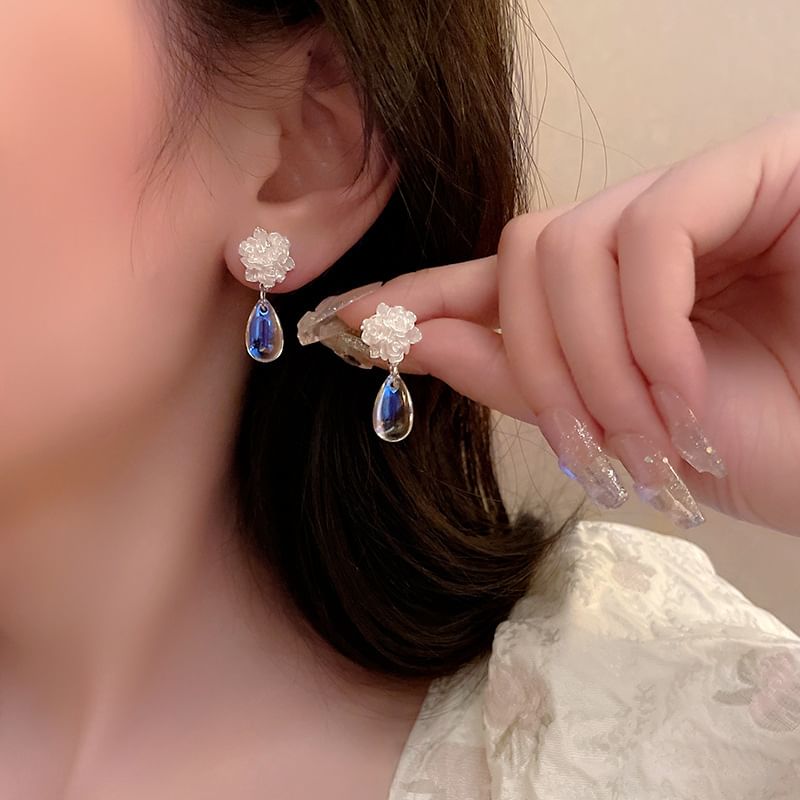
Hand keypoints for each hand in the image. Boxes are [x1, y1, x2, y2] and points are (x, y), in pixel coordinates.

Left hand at [325, 113, 799, 536]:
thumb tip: (415, 338)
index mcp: (605, 292)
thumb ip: (514, 377)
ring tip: (646, 432)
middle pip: (523, 255)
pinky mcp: (754, 172)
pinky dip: (648, 326)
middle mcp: (641, 236)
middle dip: (534, 361)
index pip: (496, 275)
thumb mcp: (611, 424)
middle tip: (588, 448)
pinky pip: (651, 235)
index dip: (422, 294)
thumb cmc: (762, 445)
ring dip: (593, 361)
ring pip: (572, 244)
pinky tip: (680, 386)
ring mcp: (696, 198)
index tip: (348, 320)